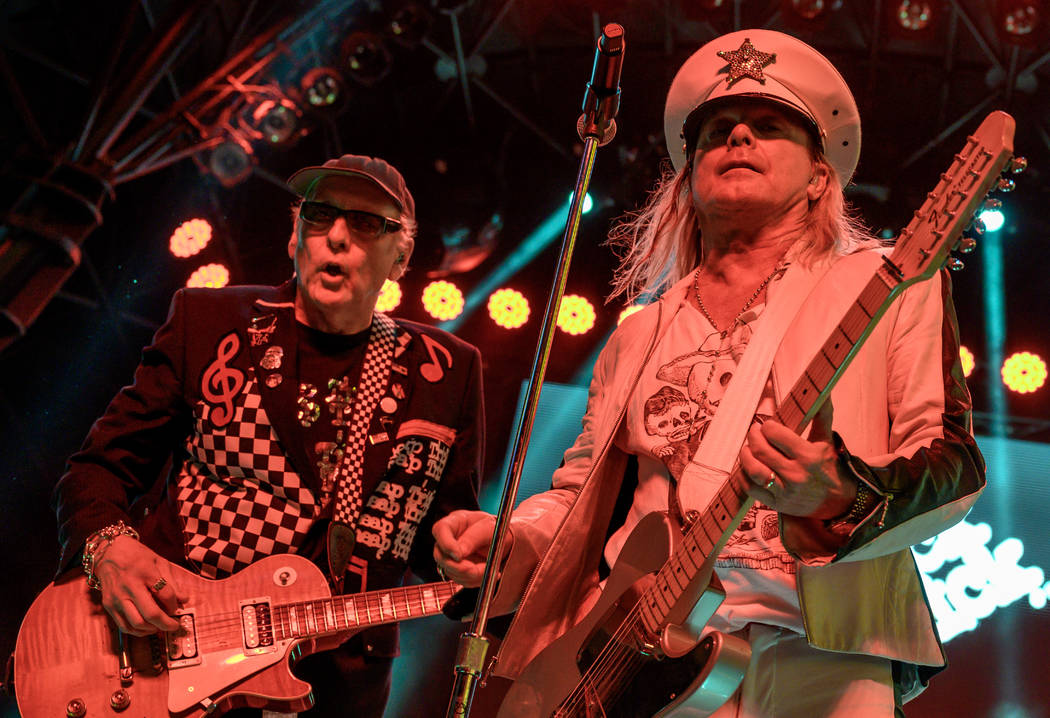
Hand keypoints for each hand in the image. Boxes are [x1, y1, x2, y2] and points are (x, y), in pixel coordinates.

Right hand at [93, 536, 187, 635]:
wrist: (108, 552)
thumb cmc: (136, 555)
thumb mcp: (158, 561)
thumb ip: (172, 582)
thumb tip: (184, 599)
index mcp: (145, 572)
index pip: (165, 594)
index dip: (174, 605)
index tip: (177, 607)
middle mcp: (129, 586)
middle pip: (151, 613)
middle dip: (166, 624)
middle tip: (174, 626)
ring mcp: (117, 597)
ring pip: (137, 623)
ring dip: (152, 629)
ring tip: (160, 626)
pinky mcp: (108, 605)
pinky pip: (124, 625)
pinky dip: (137, 631)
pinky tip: (146, 628)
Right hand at [432, 510, 508, 586]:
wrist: (503, 540)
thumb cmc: (496, 529)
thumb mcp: (490, 528)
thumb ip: (474, 538)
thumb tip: (459, 553)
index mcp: (455, 522)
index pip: (440, 530)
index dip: (446, 545)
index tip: (459, 556)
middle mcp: (448, 538)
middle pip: (441, 556)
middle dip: (461, 567)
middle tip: (482, 568)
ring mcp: (450, 555)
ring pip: (450, 571)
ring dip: (472, 575)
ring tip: (490, 568)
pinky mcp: (456, 569)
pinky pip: (460, 579)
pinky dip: (474, 580)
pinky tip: (486, 572)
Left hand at [737, 400, 855, 518]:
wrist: (839, 503)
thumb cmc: (829, 468)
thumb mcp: (827, 441)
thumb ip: (822, 415)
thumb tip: (823, 392)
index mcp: (808, 456)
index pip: (776, 435)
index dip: (767, 427)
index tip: (767, 426)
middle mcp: (796, 474)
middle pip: (761, 450)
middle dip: (753, 437)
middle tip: (754, 432)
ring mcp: (785, 491)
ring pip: (753, 470)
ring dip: (745, 456)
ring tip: (748, 448)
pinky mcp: (776, 504)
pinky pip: (751, 489)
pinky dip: (744, 477)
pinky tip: (748, 467)